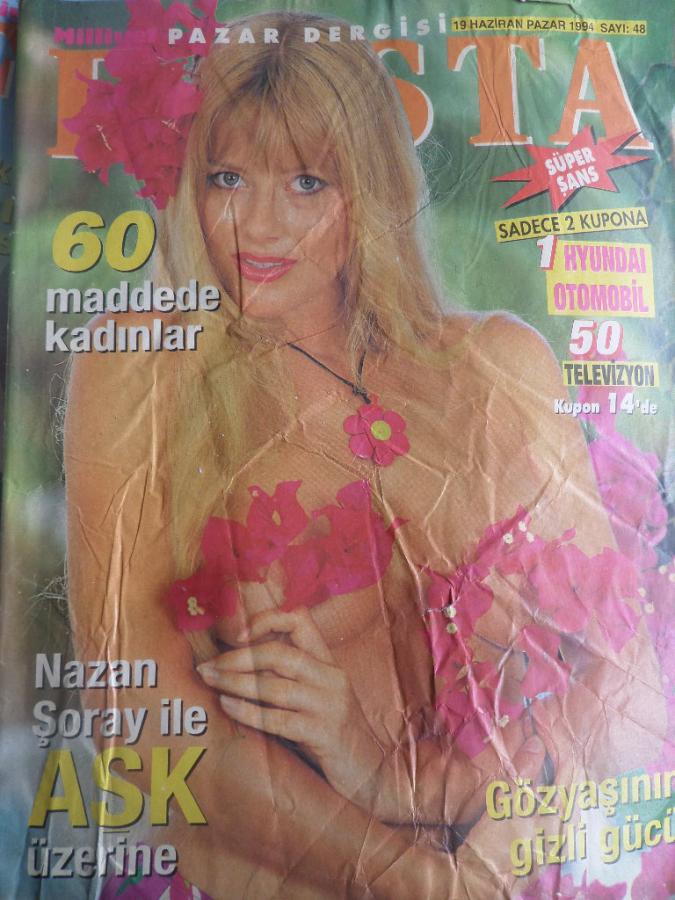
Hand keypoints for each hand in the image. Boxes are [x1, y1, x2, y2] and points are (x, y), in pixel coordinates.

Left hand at [197, 608, 384, 804]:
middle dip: (238, 657)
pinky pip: (278, 719)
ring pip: (274, 686)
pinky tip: (227, 706)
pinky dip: (248, 711)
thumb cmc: (333, 738)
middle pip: (279, 654)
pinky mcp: (325, 734)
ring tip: (210, 682)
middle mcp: (331, 678)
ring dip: (235, 683)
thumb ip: (288, 680)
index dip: (267, 619)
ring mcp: (330, 706)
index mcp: (329, 664)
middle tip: (208, 666)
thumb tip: (237, 665)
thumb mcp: (316, 700)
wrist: (372, 776)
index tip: (238, 634)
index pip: (301, 620)